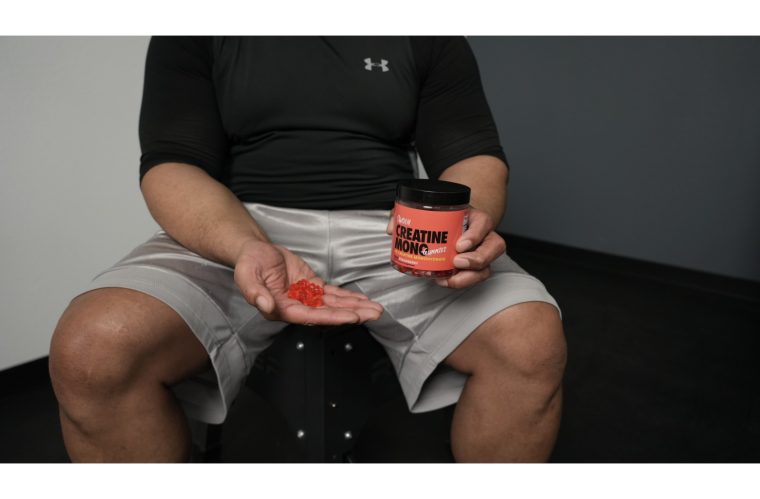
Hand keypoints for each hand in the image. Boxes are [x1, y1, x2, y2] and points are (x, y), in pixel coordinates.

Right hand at [233, 240, 382, 324]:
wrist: (255, 252)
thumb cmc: (249, 264)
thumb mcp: (247, 276)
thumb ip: (255, 293)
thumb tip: (267, 306)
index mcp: (281, 308)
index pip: (310, 316)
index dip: (332, 317)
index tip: (351, 317)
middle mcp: (296, 306)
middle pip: (328, 313)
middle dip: (352, 314)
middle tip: (374, 314)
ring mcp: (306, 297)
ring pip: (334, 304)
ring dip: (355, 307)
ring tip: (375, 309)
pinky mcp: (312, 286)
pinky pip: (332, 293)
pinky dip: (348, 297)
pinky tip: (362, 300)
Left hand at [437, 208, 505, 288]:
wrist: (456, 227)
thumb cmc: (451, 220)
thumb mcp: (445, 213)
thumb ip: (434, 216)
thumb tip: (410, 220)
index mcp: (479, 220)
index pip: (483, 223)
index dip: (473, 236)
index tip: (459, 245)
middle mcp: (487, 237)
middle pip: (495, 247)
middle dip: (475, 259)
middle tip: (457, 262)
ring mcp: (485, 255)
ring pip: (486, 268)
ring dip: (467, 277)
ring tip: (448, 278)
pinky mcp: (477, 269)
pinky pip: (474, 278)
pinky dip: (458, 281)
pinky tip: (444, 280)